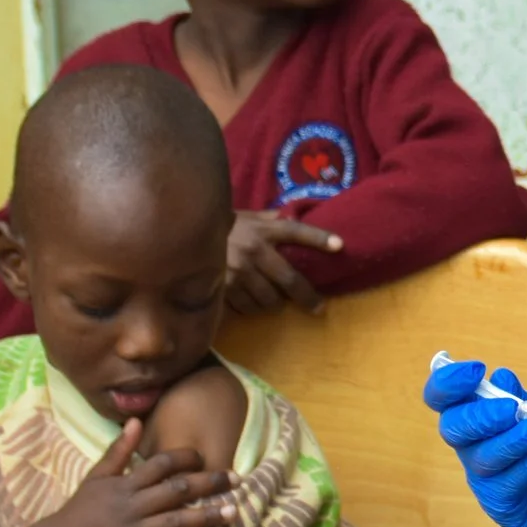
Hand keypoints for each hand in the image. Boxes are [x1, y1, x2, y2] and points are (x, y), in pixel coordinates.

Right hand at [21, 420, 235, 526]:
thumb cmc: (79, 510)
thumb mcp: (96, 477)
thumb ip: (119, 451)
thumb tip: (136, 420)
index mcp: (124, 485)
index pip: (161, 464)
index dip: (187, 459)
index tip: (208, 458)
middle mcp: (131, 506)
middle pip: (176, 490)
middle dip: (209, 484)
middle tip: (237, 480)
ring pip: (175, 522)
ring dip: (206, 517)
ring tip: (232, 513)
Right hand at [226, 211, 340, 315]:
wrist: (186, 234)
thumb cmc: (226, 228)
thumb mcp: (250, 218)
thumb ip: (271, 220)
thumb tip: (294, 217)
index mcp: (263, 230)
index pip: (296, 231)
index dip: (319, 238)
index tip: (340, 246)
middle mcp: (254, 251)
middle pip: (290, 280)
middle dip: (307, 297)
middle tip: (318, 308)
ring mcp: (238, 271)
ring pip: (269, 300)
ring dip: (277, 305)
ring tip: (278, 303)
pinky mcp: (223, 288)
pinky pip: (247, 307)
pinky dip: (254, 309)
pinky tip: (255, 304)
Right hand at [425, 359, 526, 526]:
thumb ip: (526, 402)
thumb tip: (500, 378)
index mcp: (482, 420)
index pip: (447, 399)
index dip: (448, 383)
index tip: (475, 369)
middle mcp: (476, 448)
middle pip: (453, 428)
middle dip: (479, 415)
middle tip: (510, 409)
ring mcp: (487, 480)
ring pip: (481, 457)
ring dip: (513, 439)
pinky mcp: (502, 506)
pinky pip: (504, 484)